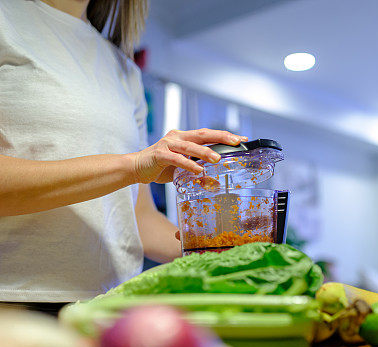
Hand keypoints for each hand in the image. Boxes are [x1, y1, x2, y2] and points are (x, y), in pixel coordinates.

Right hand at [128, 129, 247, 183]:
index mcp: (184, 137)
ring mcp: (168, 144)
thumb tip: (213, 181)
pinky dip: (188, 164)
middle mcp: (177, 137)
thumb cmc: (160, 166)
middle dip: (221, 137)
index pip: (208, 134)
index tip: (241, 139)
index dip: (225, 135)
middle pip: (202, 134)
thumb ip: (197, 170)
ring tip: (218, 159)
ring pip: (190, 146)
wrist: (136, 168)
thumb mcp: (182, 168)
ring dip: (205, 152)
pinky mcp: (159, 154)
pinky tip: (198, 170)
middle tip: (235, 142)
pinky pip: (176, 159)